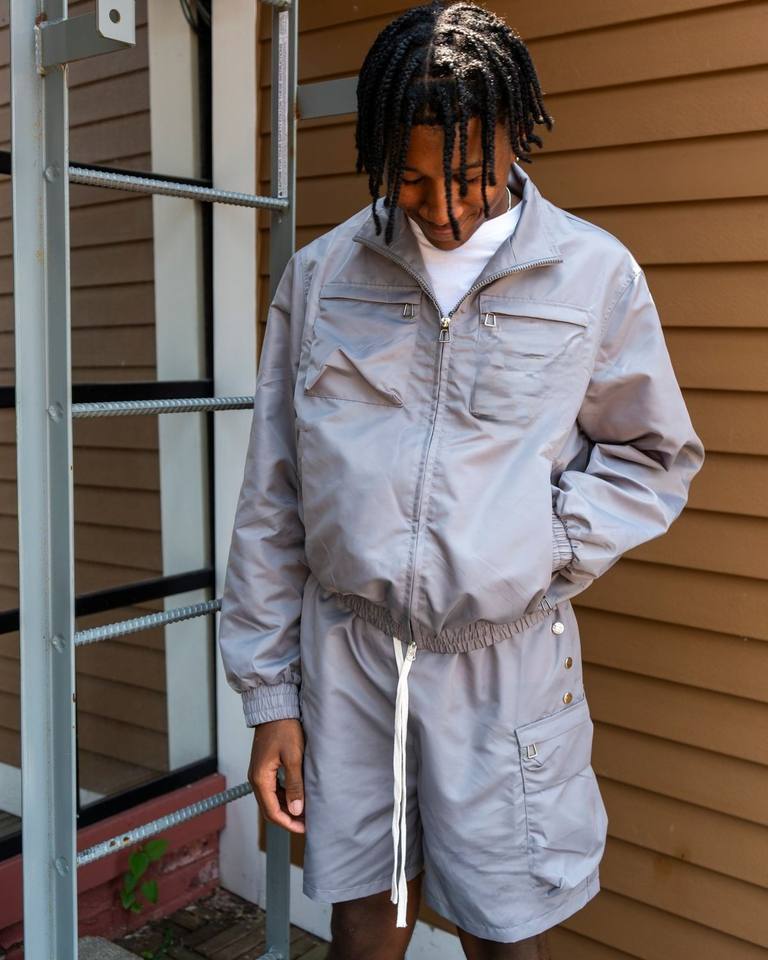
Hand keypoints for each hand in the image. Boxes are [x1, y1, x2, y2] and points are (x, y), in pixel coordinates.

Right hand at [248, 718, 305, 833]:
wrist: (275, 709)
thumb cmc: (284, 729)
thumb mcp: (294, 758)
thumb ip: (295, 785)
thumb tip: (296, 811)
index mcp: (260, 779)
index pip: (272, 812)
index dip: (288, 823)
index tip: (304, 828)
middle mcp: (256, 778)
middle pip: (269, 808)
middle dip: (287, 818)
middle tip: (306, 824)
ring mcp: (258, 773)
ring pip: (270, 800)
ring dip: (285, 808)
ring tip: (304, 812)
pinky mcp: (264, 767)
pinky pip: (272, 789)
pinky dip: (283, 797)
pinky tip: (297, 796)